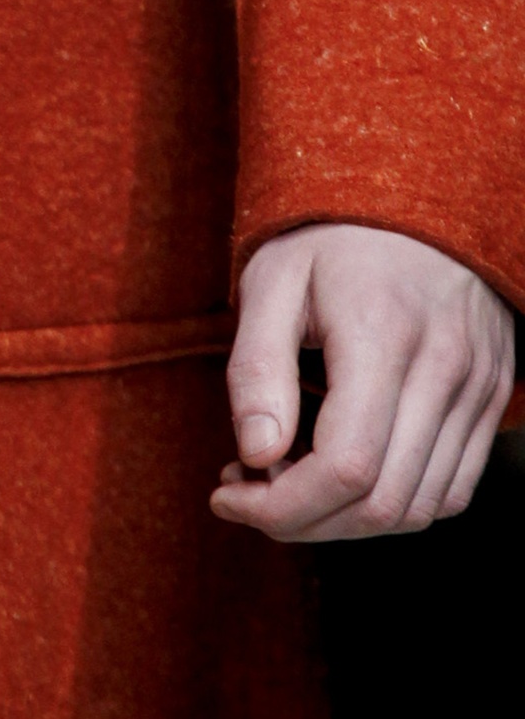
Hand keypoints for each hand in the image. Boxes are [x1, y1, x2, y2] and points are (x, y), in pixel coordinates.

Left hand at [212, 224, 514, 543]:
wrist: (420, 195)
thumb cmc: (330, 238)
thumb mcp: (271, 281)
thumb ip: (256, 370)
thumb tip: (256, 457)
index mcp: (383, 335)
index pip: (346, 467)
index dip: (281, 507)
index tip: (226, 494)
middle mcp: (445, 370)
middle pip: (383, 503)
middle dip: (303, 522)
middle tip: (247, 491)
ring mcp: (479, 389)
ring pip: (421, 508)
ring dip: (346, 521)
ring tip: (289, 480)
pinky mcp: (492, 399)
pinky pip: (453, 489)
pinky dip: (394, 504)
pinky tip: (344, 475)